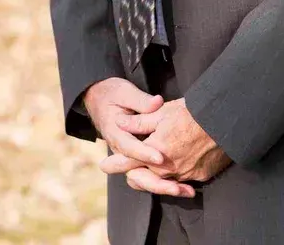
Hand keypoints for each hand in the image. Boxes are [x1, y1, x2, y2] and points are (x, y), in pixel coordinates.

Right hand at [82, 78, 192, 196]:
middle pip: (136, 174)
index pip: (130, 148)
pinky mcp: (137, 158)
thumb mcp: (125, 92)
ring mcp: (129, 157)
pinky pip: (149, 174)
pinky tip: (183, 186)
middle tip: (177, 187)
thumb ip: (141, 101)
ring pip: (143, 179)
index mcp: (116, 135)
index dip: (145, 154)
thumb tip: (157, 103)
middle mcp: (121, 151)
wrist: (99, 99)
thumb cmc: (112, 94)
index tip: (161, 158)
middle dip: (157, 182)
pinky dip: (164, 181)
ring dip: (163, 186)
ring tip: (184, 190)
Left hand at [99, 97, 231, 192]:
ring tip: (148, 170)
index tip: (104, 165)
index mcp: (155, 150)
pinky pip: (180, 181)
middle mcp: (167, 168)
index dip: (114, 164)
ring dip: (152, 177)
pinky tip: (173, 168)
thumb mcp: (163, 112)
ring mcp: (183, 175)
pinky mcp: (198, 176)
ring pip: (160, 182)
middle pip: (142, 178)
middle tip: (128, 169)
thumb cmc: (193, 112)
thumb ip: (139, 121)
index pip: (128, 161)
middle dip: (133, 174)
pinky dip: (173, 178)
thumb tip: (119, 123)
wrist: (225, 120)